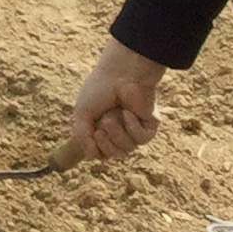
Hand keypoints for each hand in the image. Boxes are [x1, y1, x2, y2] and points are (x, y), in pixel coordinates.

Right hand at [71, 37, 166, 161]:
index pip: (101, 152)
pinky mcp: (149, 127)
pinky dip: (132, 126)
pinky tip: (128, 112)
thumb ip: (83, 136)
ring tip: (114, 114)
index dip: (96, 149)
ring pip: (128, 149)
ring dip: (117, 132)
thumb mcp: (82, 113)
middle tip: (102, 126)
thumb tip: (92, 157)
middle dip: (106, 142)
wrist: (120, 74)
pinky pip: (141, 139)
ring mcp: (134, 129)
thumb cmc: (99, 89)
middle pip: (115, 154)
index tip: (92, 134)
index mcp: (102, 126)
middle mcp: (119, 130)